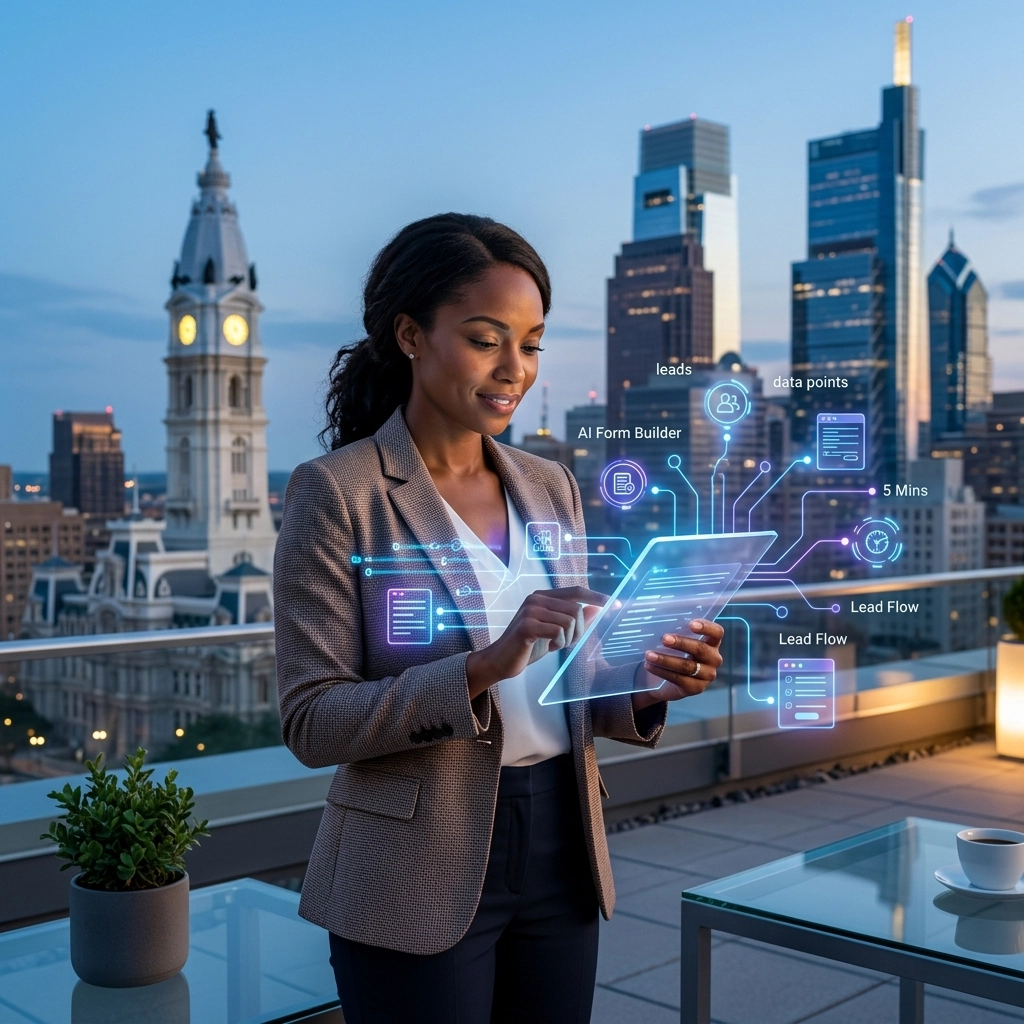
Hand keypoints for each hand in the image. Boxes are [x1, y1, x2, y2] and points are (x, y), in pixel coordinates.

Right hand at [466, 587, 606, 699]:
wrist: (501, 660)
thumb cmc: (528, 646)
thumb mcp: (555, 631)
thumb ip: (574, 619)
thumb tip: (597, 608)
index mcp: (542, 596)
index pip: (575, 591)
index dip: (595, 596)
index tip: (613, 603)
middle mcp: (536, 598)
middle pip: (576, 609)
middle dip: (579, 631)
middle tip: (567, 643)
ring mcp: (530, 610)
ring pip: (569, 621)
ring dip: (568, 639)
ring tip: (555, 645)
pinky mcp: (527, 626)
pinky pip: (558, 631)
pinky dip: (559, 643)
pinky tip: (548, 647)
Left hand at [631, 619, 724, 710]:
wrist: (664, 678)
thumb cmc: (670, 651)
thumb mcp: (672, 639)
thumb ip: (667, 627)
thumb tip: (637, 611)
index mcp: (712, 642)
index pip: (717, 633)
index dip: (706, 627)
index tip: (691, 624)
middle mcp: (713, 658)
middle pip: (701, 649)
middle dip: (681, 643)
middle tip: (664, 639)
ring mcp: (707, 675)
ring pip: (688, 666)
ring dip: (666, 659)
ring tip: (648, 655)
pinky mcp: (696, 688)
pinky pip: (679, 679)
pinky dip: (662, 672)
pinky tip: (649, 666)